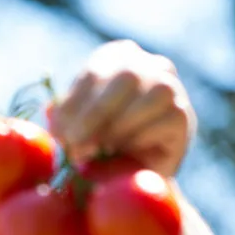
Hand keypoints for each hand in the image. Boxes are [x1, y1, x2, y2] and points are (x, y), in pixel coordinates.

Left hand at [48, 40, 194, 177]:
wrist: (125, 177)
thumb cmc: (94, 145)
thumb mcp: (70, 127)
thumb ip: (62, 117)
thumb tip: (51, 109)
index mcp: (115, 58)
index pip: (95, 71)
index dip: (75, 104)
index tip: (60, 135)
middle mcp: (148, 64)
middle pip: (126, 76)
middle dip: (95, 115)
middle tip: (77, 147)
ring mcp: (171, 87)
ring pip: (154, 94)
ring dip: (120, 127)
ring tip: (101, 150)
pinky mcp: (183, 116)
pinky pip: (168, 118)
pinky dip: (142, 137)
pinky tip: (127, 150)